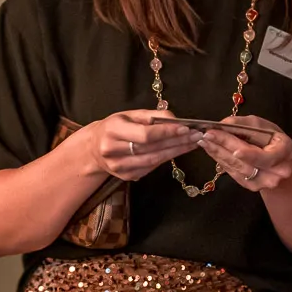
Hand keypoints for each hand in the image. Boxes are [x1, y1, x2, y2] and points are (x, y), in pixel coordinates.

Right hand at [85, 110, 200, 180]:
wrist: (94, 148)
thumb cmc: (115, 127)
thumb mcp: (129, 115)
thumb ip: (152, 116)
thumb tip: (175, 120)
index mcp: (112, 130)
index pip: (145, 134)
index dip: (166, 132)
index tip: (186, 128)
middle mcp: (112, 150)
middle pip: (151, 148)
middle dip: (177, 142)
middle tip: (196, 136)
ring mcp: (118, 167)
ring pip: (153, 161)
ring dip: (176, 152)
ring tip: (192, 144)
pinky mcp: (125, 177)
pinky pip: (150, 168)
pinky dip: (166, 159)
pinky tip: (178, 151)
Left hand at [197, 115, 291, 191]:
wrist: (281, 161)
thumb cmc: (272, 139)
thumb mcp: (263, 126)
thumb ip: (244, 124)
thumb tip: (224, 124)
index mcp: (284, 152)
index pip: (264, 157)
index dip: (247, 154)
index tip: (231, 147)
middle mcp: (276, 172)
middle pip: (245, 162)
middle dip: (224, 146)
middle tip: (206, 135)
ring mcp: (264, 182)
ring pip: (236, 168)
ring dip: (218, 153)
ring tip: (204, 141)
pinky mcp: (252, 186)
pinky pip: (233, 173)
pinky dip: (220, 160)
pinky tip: (211, 150)